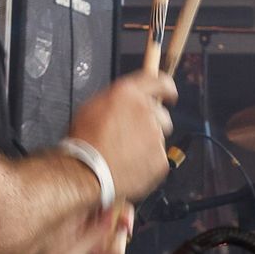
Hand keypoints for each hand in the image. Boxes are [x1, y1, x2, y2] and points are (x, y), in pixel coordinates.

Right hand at [67, 71, 175, 200]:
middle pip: (161, 114)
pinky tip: (130, 164)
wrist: (87, 171)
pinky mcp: (160, 158)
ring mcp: (156, 134)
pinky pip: (159, 158)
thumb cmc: (85, 141)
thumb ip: (118, 99)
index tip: (170, 95)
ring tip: (126, 152)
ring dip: (148, 142)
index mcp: (128, 93)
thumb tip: (128, 100)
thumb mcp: (93, 106)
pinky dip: (148, 162)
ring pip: (159, 137)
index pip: (160, 82)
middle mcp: (146, 110)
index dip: (167, 89)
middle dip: (152, 123)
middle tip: (133, 135)